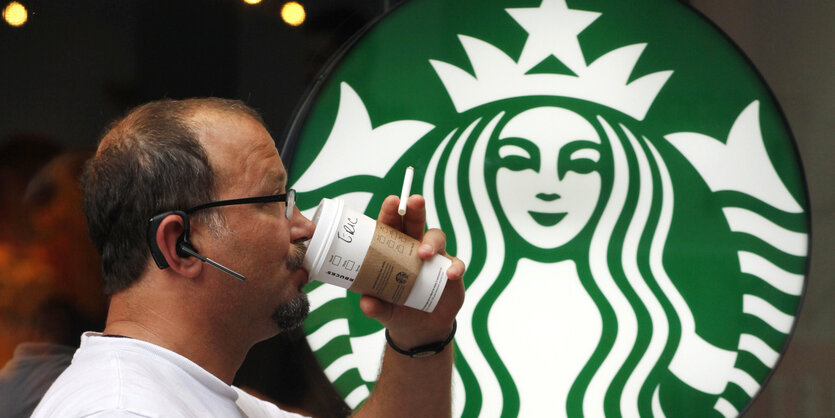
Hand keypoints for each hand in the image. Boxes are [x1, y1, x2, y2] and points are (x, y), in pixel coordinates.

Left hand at [359, 194, 465, 348]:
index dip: (391, 212)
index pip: (391, 226)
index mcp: (393, 250)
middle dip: (415, 209)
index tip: (392, 201)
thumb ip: (375, 307)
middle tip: (414, 201)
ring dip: (431, 241)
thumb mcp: (383, 311)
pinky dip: (454, 268)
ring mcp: (434, 258)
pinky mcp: (450, 271)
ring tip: (424, 254)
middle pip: (416, 222)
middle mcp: (414, 248)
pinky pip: (456, 264)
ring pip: (436, 238)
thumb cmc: (397, 311)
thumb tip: (367, 303)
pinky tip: (450, 275)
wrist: (421, 330)